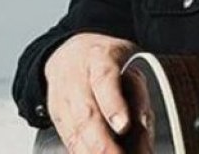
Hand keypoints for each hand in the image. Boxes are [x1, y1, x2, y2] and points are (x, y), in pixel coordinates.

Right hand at [44, 32, 137, 152]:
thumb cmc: (106, 59)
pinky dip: (81, 151)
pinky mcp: (55, 116)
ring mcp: (62, 99)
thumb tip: (143, 122)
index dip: (113, 104)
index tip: (123, 126)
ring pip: (74, 130)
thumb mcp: (129, 59)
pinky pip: (68, 138)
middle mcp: (76, 78)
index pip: (105, 79)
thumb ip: (137, 89)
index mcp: (99, 58)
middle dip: (102, 142)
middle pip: (86, 113)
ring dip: (91, 151)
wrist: (68, 53)